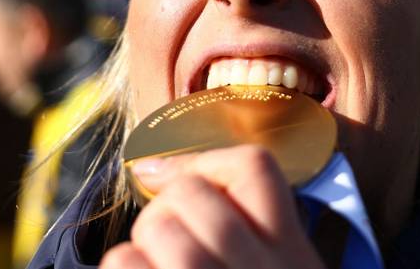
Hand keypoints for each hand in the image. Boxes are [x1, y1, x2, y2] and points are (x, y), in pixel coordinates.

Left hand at [101, 145, 326, 268]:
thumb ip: (257, 233)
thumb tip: (165, 173)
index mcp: (295, 257)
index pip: (255, 167)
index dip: (204, 160)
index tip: (163, 172)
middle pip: (193, 193)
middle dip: (165, 206)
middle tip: (165, 238)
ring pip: (159, 225)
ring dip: (143, 241)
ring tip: (156, 265)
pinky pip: (125, 262)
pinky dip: (124, 265)